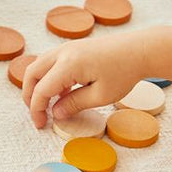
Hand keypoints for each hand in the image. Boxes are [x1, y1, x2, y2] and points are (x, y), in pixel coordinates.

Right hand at [21, 30, 148, 128]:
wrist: (142, 49)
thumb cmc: (125, 72)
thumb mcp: (100, 96)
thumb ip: (74, 105)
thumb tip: (55, 113)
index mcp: (69, 65)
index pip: (41, 90)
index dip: (37, 110)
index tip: (41, 124)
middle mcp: (63, 52)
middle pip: (32, 74)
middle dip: (29, 96)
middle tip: (38, 113)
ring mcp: (67, 47)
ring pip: (39, 66)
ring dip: (38, 85)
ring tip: (49, 104)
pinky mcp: (73, 47)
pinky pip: (51, 62)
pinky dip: (49, 77)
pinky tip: (63, 92)